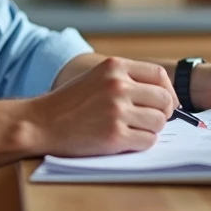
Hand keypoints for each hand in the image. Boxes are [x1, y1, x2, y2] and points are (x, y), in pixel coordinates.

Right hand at [24, 57, 178, 156]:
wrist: (41, 122)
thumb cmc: (70, 102)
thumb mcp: (96, 76)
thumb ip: (126, 79)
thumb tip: (164, 96)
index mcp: (115, 67)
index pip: (160, 76)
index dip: (168, 91)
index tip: (167, 103)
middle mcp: (118, 85)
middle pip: (164, 100)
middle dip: (162, 113)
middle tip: (150, 120)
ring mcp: (117, 110)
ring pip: (158, 122)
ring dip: (151, 129)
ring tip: (132, 130)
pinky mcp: (114, 135)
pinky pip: (148, 141)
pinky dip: (141, 143)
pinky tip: (125, 140)